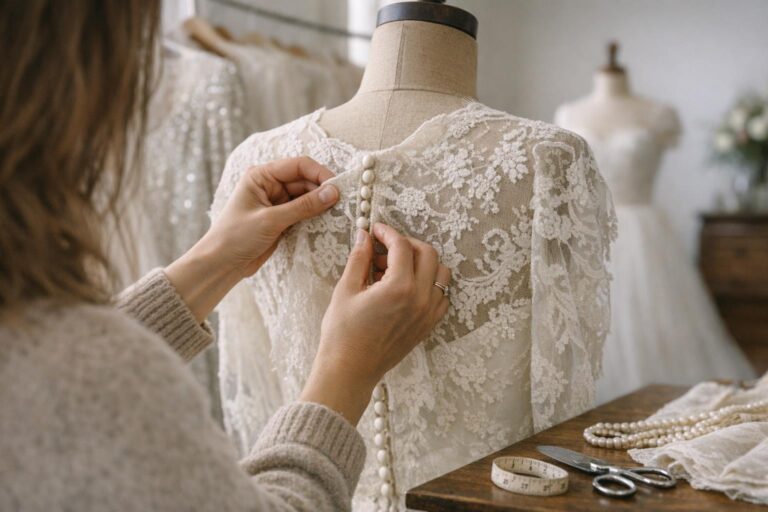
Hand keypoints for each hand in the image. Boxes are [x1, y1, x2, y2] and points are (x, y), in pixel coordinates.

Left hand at [166, 157, 338, 321]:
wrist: (222, 264)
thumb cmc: (236, 237)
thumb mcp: (271, 220)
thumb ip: (303, 206)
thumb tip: (333, 193)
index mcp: (261, 175)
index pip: (298, 166)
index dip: (320, 173)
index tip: (338, 187)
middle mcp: (270, 184)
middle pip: (305, 180)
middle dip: (323, 189)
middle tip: (343, 202)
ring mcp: (277, 202)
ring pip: (307, 196)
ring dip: (321, 203)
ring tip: (338, 211)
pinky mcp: (282, 218)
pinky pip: (304, 211)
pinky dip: (315, 214)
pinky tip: (327, 220)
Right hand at [300, 223, 450, 424]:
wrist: (349, 370)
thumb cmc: (342, 334)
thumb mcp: (346, 290)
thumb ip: (359, 258)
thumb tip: (364, 236)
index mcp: (400, 288)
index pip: (402, 246)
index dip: (387, 233)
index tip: (375, 230)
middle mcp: (421, 299)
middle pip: (428, 253)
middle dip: (407, 244)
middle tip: (384, 248)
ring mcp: (428, 313)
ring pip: (440, 273)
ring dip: (421, 262)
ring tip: (394, 269)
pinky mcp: (428, 325)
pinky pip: (441, 295)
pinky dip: (429, 284)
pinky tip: (405, 287)